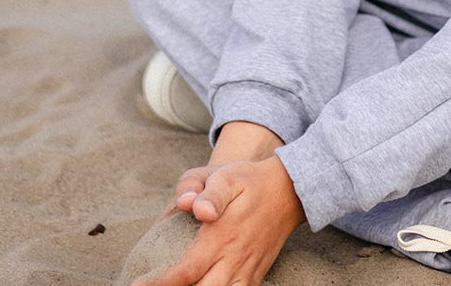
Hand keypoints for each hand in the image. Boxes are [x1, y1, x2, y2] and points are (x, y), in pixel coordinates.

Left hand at [131, 155, 304, 285]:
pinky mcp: (256, 275)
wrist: (290, 190)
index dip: (160, 285)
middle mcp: (234, 259)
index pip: (186, 272)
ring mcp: (247, 270)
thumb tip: (195, 207)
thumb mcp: (230, 176)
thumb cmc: (252, 181)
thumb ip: (212, 192)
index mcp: (222, 237)